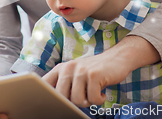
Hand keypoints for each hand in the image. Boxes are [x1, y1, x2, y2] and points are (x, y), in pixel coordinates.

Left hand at [42, 35, 158, 106]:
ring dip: (88, 102)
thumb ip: (63, 83)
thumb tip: (52, 101)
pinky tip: (102, 93)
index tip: (52, 103)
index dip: (46, 96)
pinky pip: (93, 99)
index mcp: (61, 68)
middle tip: (84, 97)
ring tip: (94, 94)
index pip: (45, 84)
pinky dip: (99, 100)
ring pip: (77, 100)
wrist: (116, 58)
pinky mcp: (94, 75)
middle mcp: (69, 67)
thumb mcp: (75, 73)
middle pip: (61, 97)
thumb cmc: (95, 70)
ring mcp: (81, 71)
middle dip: (73, 102)